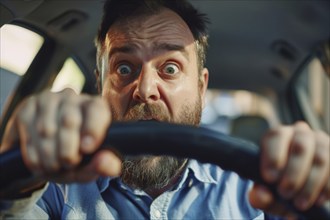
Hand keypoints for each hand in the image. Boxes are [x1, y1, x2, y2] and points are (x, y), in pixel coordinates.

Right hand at [1, 89, 121, 182]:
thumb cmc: (74, 157)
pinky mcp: (28, 106)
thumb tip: (105, 162)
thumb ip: (104, 166)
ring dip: (49, 154)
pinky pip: (29, 131)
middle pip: (70, 120)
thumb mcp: (91, 166)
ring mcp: (48, 99)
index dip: (93, 130)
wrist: (44, 155)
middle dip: (67, 150)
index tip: (87, 149)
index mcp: (95, 106)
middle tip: (68, 164)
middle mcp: (72, 97)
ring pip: (47, 127)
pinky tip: (40, 162)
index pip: (97, 110)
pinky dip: (33, 153)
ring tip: (54, 166)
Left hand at [249, 121, 329, 216]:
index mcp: (278, 135)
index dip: (273, 157)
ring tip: (300, 202)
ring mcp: (321, 142)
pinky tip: (318, 200)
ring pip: (320, 158)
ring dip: (310, 183)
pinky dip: (326, 187)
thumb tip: (261, 195)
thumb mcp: (264, 191)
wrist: (298, 188)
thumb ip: (259, 194)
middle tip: (285, 193)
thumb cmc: (277, 185)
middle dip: (293, 174)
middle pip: (301, 147)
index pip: (276, 136)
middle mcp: (300, 133)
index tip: (270, 178)